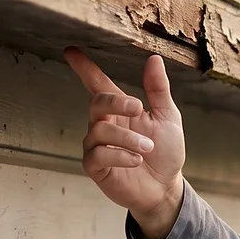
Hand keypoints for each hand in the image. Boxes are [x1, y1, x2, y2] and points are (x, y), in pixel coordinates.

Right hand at [64, 48, 186, 238]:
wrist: (166, 187)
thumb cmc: (165, 152)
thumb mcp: (168, 118)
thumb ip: (158, 90)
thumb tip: (153, 59)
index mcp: (120, 110)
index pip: (98, 84)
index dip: (85, 68)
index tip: (72, 51)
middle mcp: (104, 124)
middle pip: (97, 103)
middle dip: (116, 102)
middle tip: (138, 108)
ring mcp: (97, 146)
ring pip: (100, 131)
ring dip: (127, 138)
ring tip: (147, 147)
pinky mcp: (95, 167)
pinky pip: (98, 155)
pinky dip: (119, 155)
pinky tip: (136, 160)